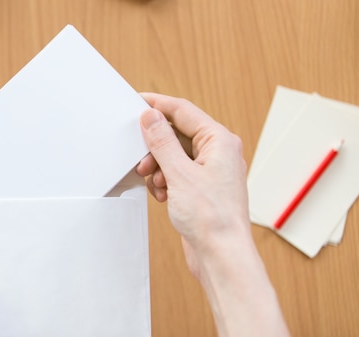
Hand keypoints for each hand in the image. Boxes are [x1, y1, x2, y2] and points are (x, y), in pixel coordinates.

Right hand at [136, 93, 289, 336]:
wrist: (222, 256)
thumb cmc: (211, 218)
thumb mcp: (179, 173)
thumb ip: (162, 141)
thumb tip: (151, 116)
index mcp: (219, 141)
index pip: (183, 111)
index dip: (158, 105)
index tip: (136, 101)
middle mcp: (218, 152)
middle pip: (177, 134)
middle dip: (155, 147)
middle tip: (141, 160)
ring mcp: (211, 171)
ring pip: (174, 155)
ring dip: (158, 167)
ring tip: (156, 183)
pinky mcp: (202, 188)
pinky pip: (177, 173)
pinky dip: (165, 180)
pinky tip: (163, 195)